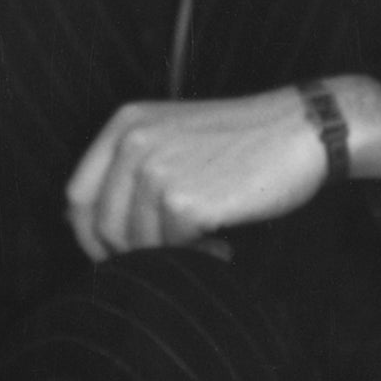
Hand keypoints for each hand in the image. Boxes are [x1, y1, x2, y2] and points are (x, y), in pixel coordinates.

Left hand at [69, 89, 330, 258]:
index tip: (114, 254)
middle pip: (102, 225)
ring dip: (171, 254)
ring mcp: (155, 171)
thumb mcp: (174, 135)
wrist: (303, 130)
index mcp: (125, 124)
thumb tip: (92, 230)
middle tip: (170, 255)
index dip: (89, 235)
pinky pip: (172, 249)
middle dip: (130, 253)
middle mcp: (133, 143)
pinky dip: (198, 256)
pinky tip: (222, 243)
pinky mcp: (183, 200)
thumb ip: (132, 168)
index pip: (77, 195)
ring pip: (136, 243)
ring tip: (208, 242)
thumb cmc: (245, 139)